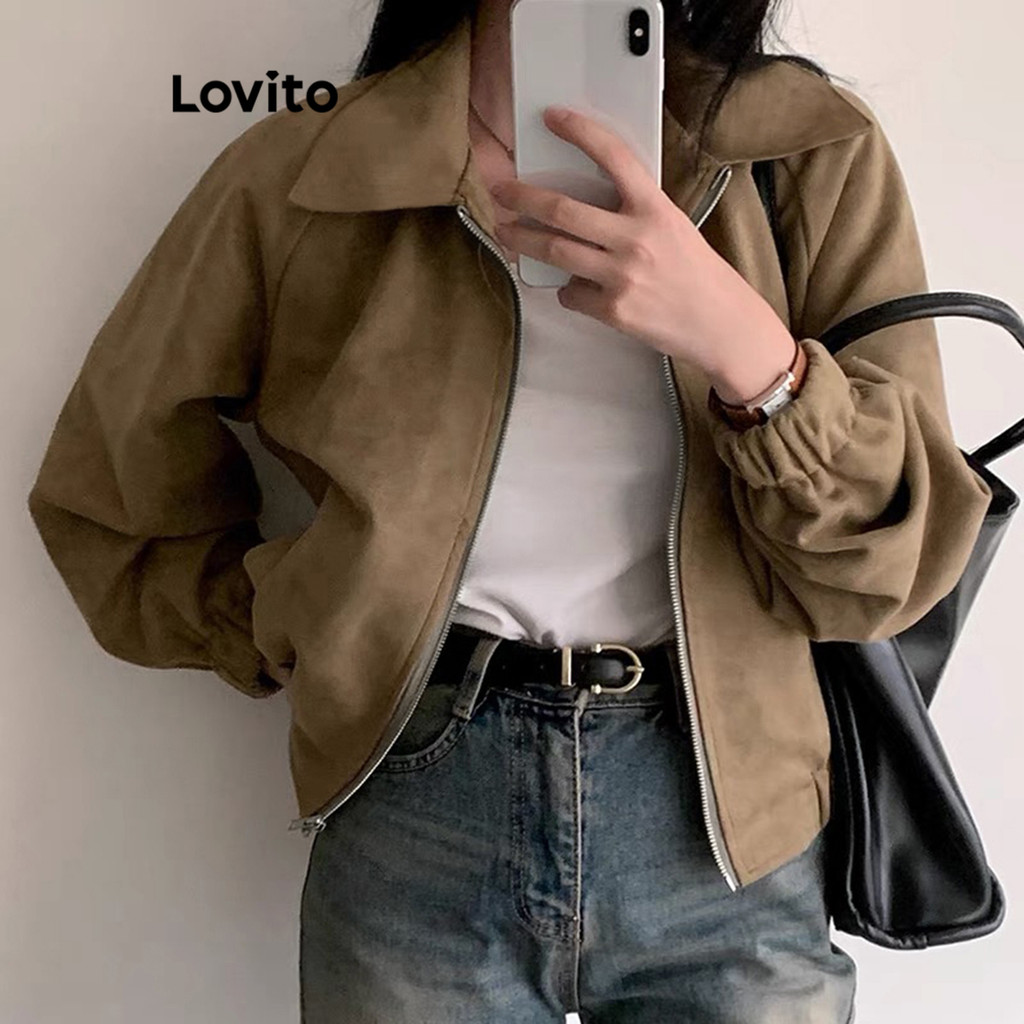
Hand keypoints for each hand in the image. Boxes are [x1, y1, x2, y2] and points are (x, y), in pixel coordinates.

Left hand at [489, 105, 797, 401]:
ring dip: (522, 240)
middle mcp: (637, 239)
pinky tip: (574, 287)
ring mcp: (622, 277)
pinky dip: (565, 289)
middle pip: (563, 211)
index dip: (580, 132)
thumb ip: (634, 212)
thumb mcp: (672, 227)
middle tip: (501, 192)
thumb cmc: (695, 273)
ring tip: (506, 232)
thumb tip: (584, 201)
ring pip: (555, 251)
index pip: (614, 157)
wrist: (720, 324)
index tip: (553, 117)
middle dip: (523, 198)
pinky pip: (570, 293)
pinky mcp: (613, 310)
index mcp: (655, 209)